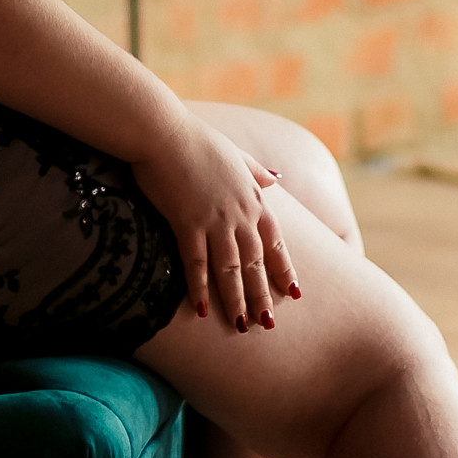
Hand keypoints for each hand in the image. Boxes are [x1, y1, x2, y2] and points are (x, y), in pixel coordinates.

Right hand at [130, 113, 299, 330]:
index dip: (283, 269)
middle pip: (255, 262)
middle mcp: (239, 213)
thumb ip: (256, 170)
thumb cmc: (196, 139)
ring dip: (236, 300)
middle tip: (267, 324)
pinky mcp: (187, 223)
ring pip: (230, 269)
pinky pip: (196, 264)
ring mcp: (215, 220)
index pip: (275, 241)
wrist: (164, 132)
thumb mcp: (235, 153)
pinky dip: (199, 288)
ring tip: (240, 326)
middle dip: (262, 295)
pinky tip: (201, 309)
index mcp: (253, 197)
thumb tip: (277, 178)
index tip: (293, 293)